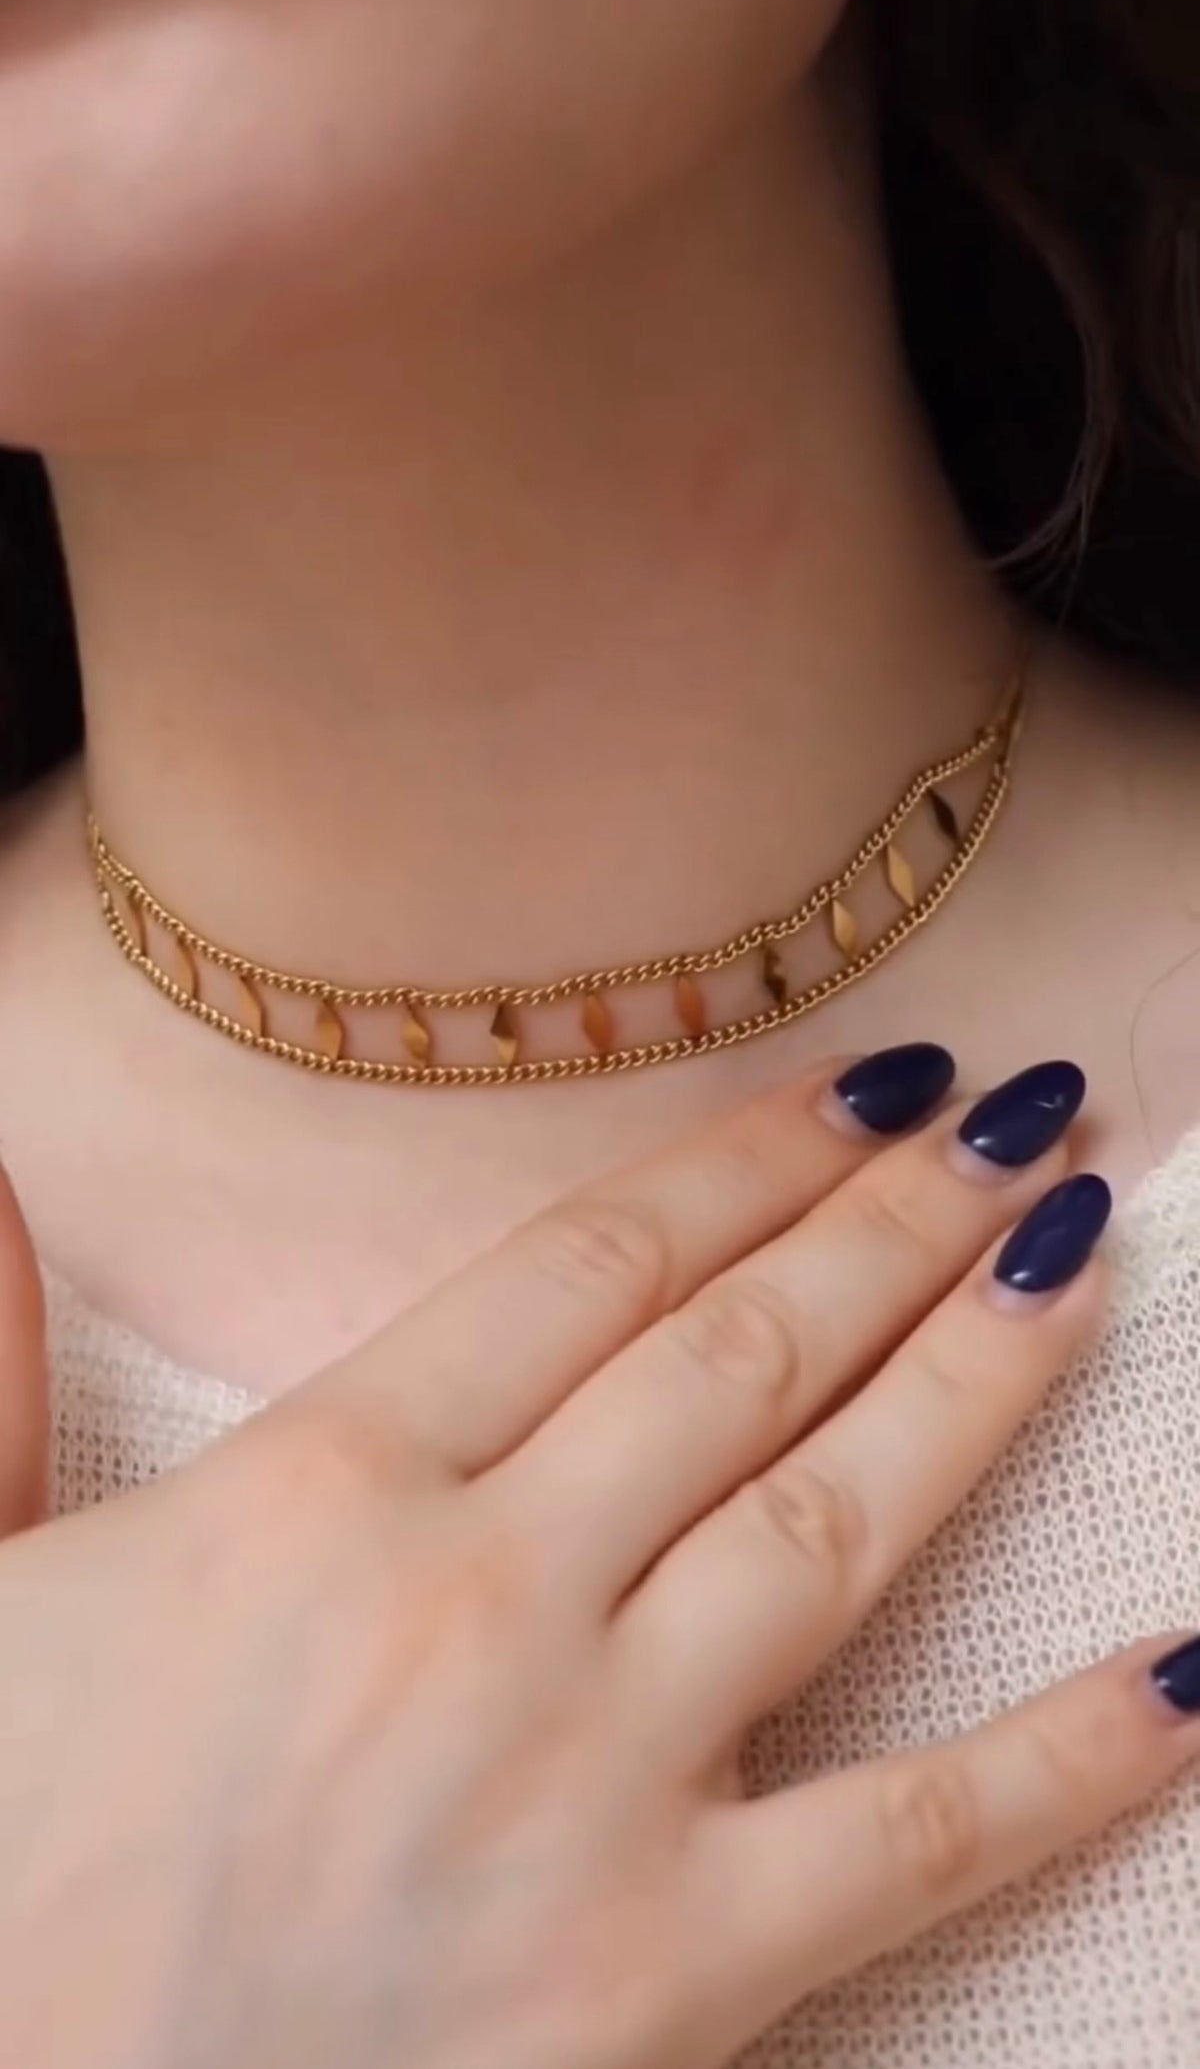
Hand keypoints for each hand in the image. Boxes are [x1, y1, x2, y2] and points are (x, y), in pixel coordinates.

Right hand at [0, 1055, 1194, 2068]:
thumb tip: (4, 1178)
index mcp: (318, 1491)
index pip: (591, 1265)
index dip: (747, 1156)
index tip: (865, 1084)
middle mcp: (479, 1600)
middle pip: (743, 1353)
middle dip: (898, 1218)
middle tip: (1018, 1116)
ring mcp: (590, 1783)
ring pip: (838, 1518)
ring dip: (983, 1368)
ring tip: (1079, 1250)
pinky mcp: (663, 1977)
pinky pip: (916, 1838)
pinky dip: (1073, 1756)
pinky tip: (1187, 1671)